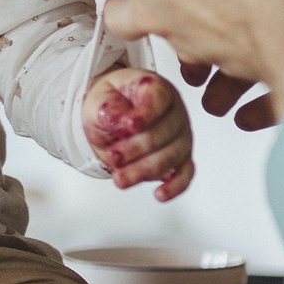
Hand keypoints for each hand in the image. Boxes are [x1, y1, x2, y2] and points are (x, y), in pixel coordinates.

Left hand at [82, 67, 195, 199]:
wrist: (109, 117)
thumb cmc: (108, 104)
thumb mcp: (99, 100)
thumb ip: (108, 109)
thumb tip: (121, 122)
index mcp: (156, 89)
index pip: (159, 99)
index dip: (145, 114)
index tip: (128, 126)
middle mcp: (174, 112)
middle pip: (165, 133)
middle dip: (136, 149)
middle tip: (113, 157)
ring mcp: (180, 137)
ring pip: (172, 156)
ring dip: (144, 170)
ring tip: (119, 179)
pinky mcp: (179, 159)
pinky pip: (184, 174)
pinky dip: (174, 186)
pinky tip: (159, 195)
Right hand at [172, 0, 283, 136]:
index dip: (188, 0)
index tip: (170, 25)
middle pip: (227, 24)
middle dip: (203, 52)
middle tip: (187, 75)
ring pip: (250, 58)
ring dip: (229, 83)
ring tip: (214, 104)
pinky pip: (281, 85)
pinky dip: (262, 104)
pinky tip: (247, 118)